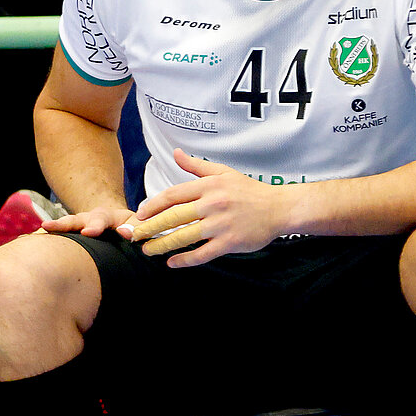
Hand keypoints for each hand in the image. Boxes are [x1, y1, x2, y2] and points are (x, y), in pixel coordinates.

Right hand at [38, 205, 136, 238]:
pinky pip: (56, 239)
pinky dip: (41, 240)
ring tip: (34, 236)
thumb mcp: (139, 225)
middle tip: (47, 227)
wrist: (120, 227)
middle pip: (73, 220)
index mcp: (106, 217)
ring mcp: (76, 228)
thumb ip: (136, 228)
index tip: (88, 232)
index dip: (94, 226)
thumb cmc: (132, 229)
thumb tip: (125, 233)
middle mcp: (87, 220)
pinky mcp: (70, 238)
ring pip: (62, 229)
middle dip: (60, 225)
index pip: (99, 219)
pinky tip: (27, 243)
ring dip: (49, 232)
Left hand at [121, 148, 287, 266]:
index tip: (139, 215)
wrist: (281, 208)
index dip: (152, 206)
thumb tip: (175, 153)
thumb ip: (196, 166)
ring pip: (184, 236)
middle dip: (149, 228)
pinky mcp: (231, 242)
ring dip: (162, 245)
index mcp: (209, 186)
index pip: (172, 195)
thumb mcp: (223, 173)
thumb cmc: (250, 191)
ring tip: (148, 250)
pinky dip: (185, 260)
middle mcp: (213, 204)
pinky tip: (172, 262)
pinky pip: (202, 253)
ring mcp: (221, 224)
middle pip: (173, 217)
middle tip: (134, 236)